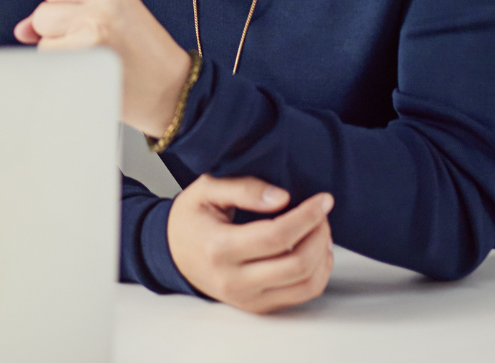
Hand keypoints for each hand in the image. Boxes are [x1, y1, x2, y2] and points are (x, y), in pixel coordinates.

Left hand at [14, 0, 192, 137]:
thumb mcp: (116, 18)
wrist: (175, 93)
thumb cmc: (146, 58)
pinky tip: (87, 75)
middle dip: (55, 33)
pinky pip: (49, 63)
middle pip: (43, 13)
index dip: (60, 9)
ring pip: (42, 39)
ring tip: (89, 61)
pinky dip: (61, 72)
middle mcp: (100, 9)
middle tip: (86, 47)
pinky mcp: (84, 63)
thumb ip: (71, 13)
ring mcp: (90, 36)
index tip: (75, 24)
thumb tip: (22, 29)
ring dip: (58, 53)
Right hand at [167, 175, 334, 312]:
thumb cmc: (190, 219)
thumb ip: (243, 188)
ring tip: (320, 230)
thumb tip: (282, 197)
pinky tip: (315, 251)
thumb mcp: (205, 190)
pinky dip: (318, 272)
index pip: (276, 236)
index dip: (306, 217)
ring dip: (322, 254)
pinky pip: (301, 294)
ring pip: (305, 284)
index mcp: (219, 248)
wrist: (172, 252)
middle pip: (296, 263)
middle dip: (319, 234)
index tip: (322, 200)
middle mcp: (234, 280)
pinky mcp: (258, 306)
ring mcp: (248, 298)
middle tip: (321, 212)